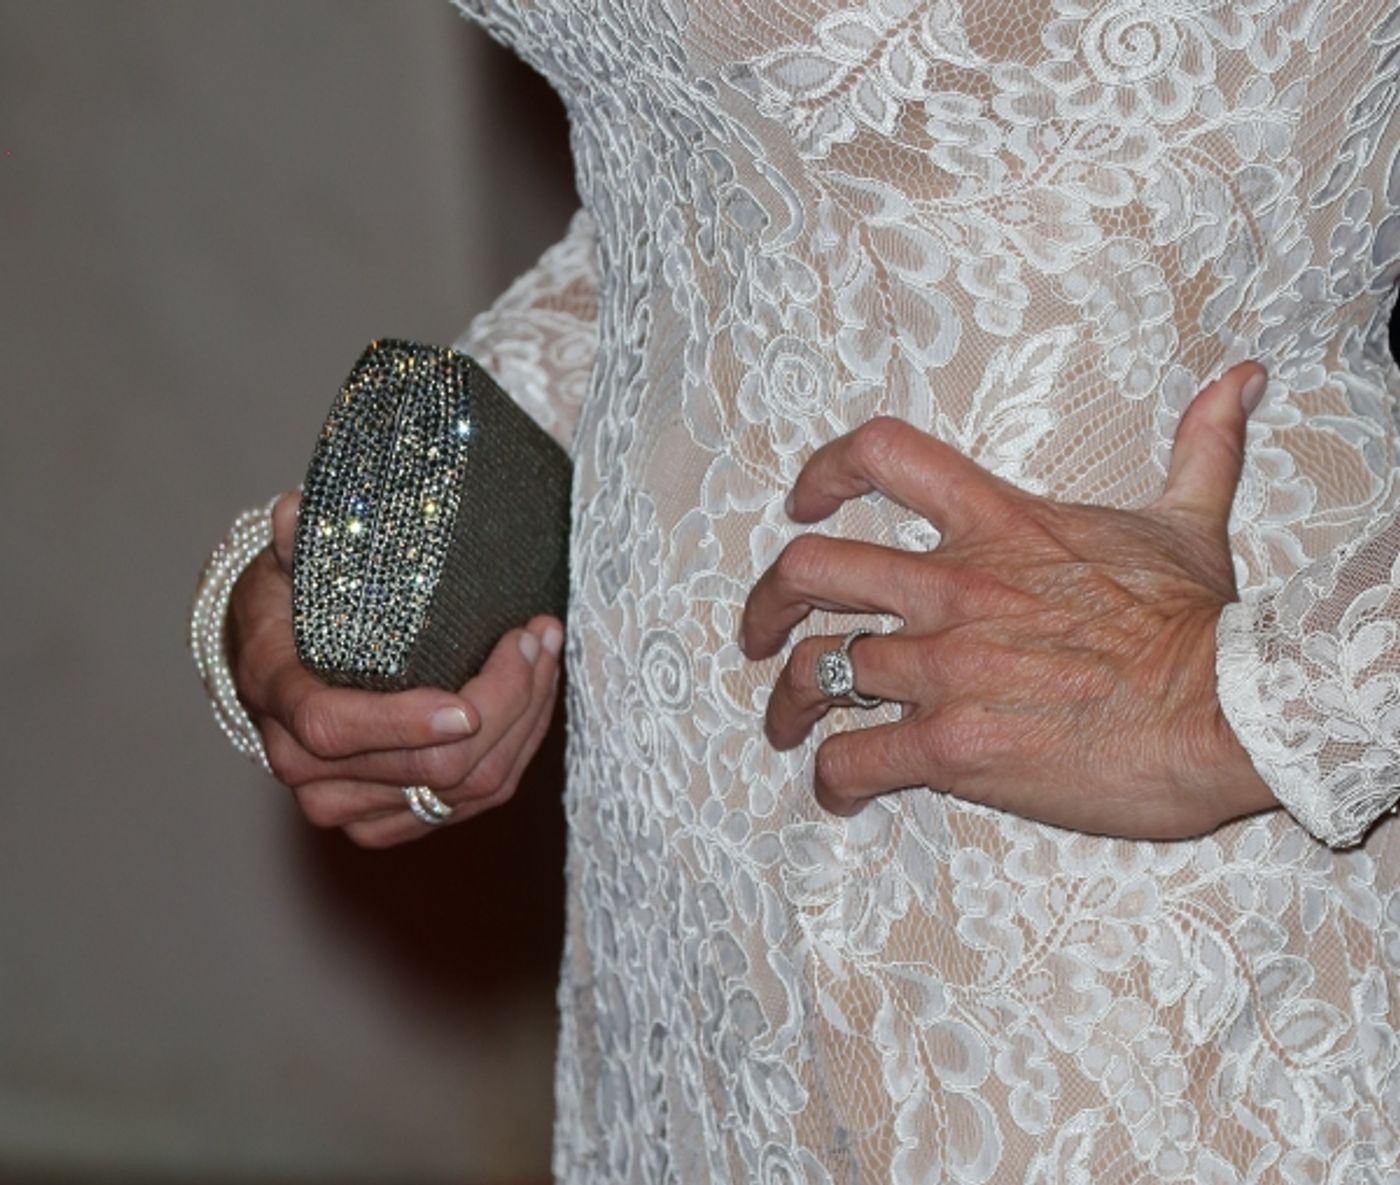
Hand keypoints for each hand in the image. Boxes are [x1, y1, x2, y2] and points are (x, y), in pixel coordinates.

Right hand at [228, 491, 563, 846]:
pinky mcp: (387, 821)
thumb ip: (295, 542)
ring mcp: (348, 805)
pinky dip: (516, 749)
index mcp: (277, 698)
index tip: (467, 707)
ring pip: (465, 790)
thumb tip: (294, 511)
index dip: (404, 724)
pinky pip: (473, 802)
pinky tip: (535, 695)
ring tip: (545, 651)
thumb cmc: (286, 609)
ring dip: (524, 721)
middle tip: (536, 636)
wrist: (273, 670)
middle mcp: (306, 770)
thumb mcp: (284, 567)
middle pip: (429, 767)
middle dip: (504, 702)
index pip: (334, 727)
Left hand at [740, 363, 1277, 839]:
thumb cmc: (1207, 627)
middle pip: (810, 572)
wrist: (1230, 714)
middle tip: (758, 633)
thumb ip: (1201, 446)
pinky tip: (838, 791)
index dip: (822, 471)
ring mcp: (945, 667)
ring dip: (789, 702)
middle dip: (766, 604)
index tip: (802, 503)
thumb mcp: (1193, 520)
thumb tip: (1240, 379)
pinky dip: (831, 777)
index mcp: (1000, 525)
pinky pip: (854, 758)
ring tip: (787, 725)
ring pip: (817, 671)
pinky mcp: (952, 746)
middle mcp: (954, 587)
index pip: (881, 456)